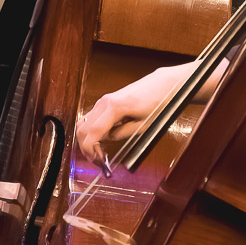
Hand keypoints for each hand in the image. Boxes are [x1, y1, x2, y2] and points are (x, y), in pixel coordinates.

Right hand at [77, 63, 191, 165]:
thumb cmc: (158, 103)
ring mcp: (104, 100)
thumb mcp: (144, 125)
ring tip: (99, 149)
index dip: (90, 149)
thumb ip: (123, 134)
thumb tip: (109, 140)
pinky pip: (91, 118)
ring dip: (88, 138)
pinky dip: (91, 130)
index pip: (93, 132)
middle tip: (96, 157)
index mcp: (114, 107)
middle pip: (82, 128)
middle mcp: (105, 102)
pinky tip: (102, 138)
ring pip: (84, 122)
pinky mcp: (106, 101)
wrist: (163, 84)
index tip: (95, 160)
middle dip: (86, 145)